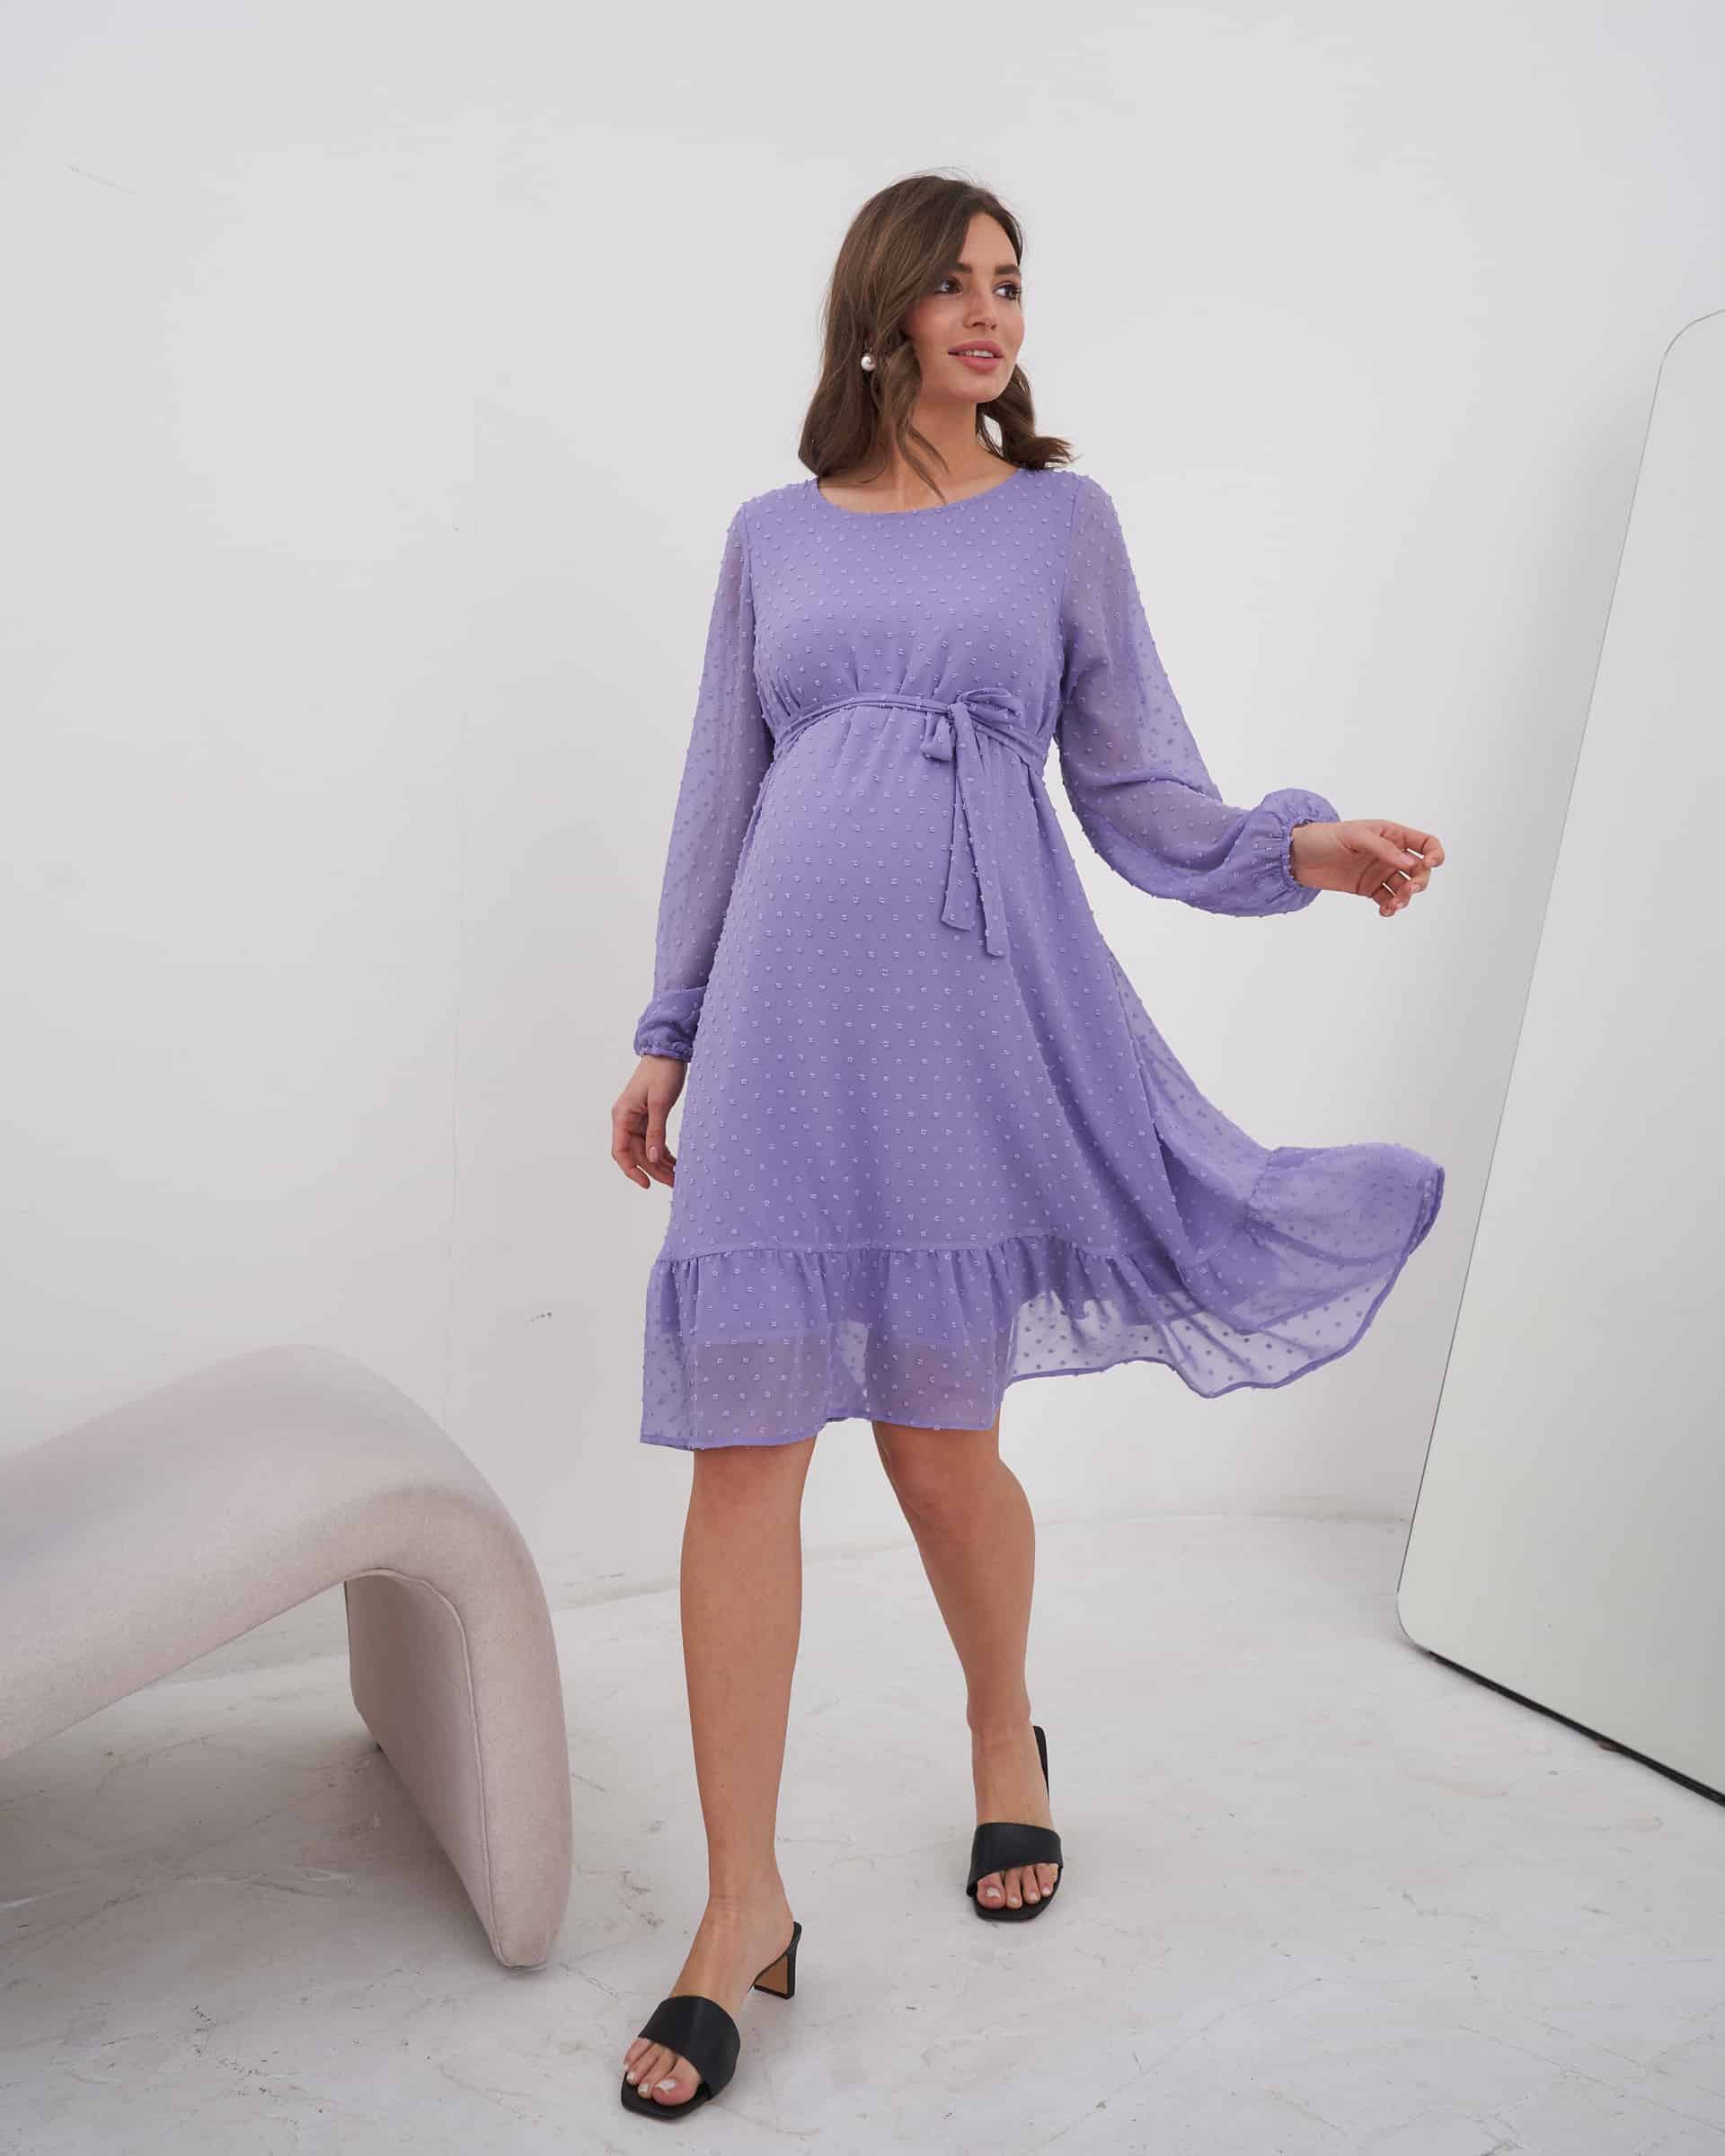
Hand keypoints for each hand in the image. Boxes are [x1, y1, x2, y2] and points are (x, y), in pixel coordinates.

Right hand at [613, 1054, 685, 1188]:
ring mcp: (637, 1119)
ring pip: (646, 1149)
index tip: (647, 1184)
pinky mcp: (648, 1117)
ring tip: (678, 1178)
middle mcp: (626, 1119)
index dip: (632, 1171)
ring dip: (660, 1164)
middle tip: (674, 1183)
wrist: (667, 1051)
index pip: (621, 1151)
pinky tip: (675, 1163)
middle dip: (654, 1170)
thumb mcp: (660, 1103)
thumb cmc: (662, 1072)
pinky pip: (653, 1140)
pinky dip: (663, 1152)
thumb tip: (653, 1159)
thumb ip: (656, 1131)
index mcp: (622, 1116)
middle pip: (636, 1153)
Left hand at [1290, 819, 1443, 916]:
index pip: (1425, 843)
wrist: (1296, 856)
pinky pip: (1388, 899)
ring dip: (1406, 898)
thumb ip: (1383, 849)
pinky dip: (1391, 907)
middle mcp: (1390, 854)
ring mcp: (1380, 872)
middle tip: (1408, 890)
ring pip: (1405, 888)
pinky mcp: (1368, 889)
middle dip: (1420, 881)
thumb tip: (1410, 864)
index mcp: (1392, 834)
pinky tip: (1385, 912)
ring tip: (1394, 905)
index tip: (1430, 864)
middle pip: (1419, 870)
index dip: (1435, 853)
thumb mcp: (1354, 836)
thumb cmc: (1324, 837)